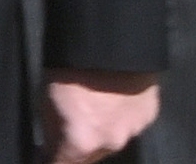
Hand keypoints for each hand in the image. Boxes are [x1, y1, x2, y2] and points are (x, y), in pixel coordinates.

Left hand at [42, 68, 158, 163]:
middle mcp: (110, 144)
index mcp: (82, 142)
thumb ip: (53, 133)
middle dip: (79, 146)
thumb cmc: (68, 68)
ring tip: (93, 104)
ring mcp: (134, 131)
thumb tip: (50, 149)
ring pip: (112, 139)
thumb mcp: (45, 102)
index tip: (46, 153)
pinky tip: (112, 97)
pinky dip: (120, 115)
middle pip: (91, 156)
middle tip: (69, 125)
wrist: (108, 43)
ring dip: (102, 130)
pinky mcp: (149, 116)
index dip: (51, 159)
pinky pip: (131, 123)